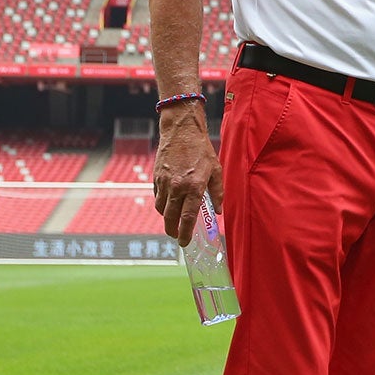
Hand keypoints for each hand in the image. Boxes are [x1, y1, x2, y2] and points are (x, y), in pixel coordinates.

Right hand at [154, 104, 222, 245]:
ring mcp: (164, 183)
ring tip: (174, 220)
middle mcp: (177, 187)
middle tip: (177, 236)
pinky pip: (157, 197)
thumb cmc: (201, 150)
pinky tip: (169, 203)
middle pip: (170, 218)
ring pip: (162, 209)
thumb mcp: (216, 170)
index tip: (184, 243)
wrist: (181, 131)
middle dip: (172, 231)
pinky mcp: (156, 178)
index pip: (188, 217)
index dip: (185, 233)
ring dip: (167, 218)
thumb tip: (218, 211)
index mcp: (193, 187)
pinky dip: (162, 204)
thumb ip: (217, 192)